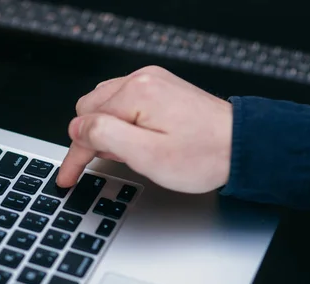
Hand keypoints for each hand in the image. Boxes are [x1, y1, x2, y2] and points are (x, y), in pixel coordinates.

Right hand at [57, 66, 232, 193]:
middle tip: (112, 161)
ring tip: (129, 151)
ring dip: (106, 129)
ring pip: (105, 104)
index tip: (67, 177)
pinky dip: (121, 122)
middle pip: (90, 108)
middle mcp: (143, 80)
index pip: (87, 124)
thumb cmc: (203, 155)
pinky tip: (137, 138)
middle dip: (93, 138)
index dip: (74, 156)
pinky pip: (124, 102)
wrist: (242, 146)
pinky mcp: (161, 89)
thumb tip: (78, 129)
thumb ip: (105, 138)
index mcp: (136, 93)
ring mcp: (152, 82)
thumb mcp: (147, 156)